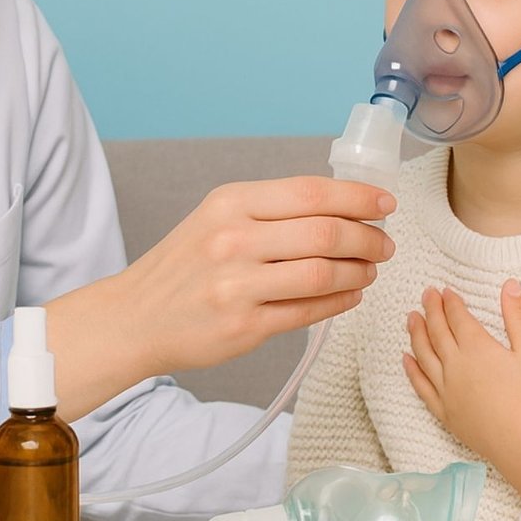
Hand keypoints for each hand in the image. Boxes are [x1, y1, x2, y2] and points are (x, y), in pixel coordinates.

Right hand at [116, 176, 394, 374]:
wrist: (135, 317)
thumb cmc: (184, 266)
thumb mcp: (217, 218)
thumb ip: (272, 210)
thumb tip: (344, 206)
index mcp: (230, 203)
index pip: (311, 192)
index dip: (358, 197)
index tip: (385, 204)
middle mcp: (233, 240)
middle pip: (325, 233)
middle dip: (368, 238)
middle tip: (384, 244)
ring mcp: (237, 286)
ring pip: (323, 273)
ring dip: (359, 272)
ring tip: (369, 270)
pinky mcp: (243, 327)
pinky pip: (308, 312)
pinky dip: (340, 301)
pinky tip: (349, 295)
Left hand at [403, 280, 520, 504]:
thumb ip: (518, 316)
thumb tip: (511, 284)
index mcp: (477, 348)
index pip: (457, 318)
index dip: (450, 302)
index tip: (445, 291)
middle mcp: (455, 365)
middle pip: (437, 331)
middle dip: (431, 310)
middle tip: (426, 294)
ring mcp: (446, 388)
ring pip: (424, 355)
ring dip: (416, 334)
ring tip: (411, 318)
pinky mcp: (443, 410)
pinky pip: (421, 386)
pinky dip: (411, 370)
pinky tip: (406, 359)